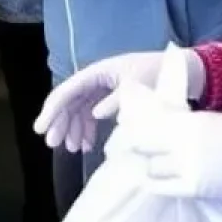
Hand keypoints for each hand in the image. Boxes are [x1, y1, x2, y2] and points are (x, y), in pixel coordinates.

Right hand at [33, 49, 205, 152]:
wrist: (180, 73)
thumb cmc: (158, 75)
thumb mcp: (138, 87)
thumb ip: (116, 101)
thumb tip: (94, 115)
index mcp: (97, 73)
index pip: (67, 91)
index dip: (52, 111)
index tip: (41, 129)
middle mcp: (94, 80)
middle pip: (69, 102)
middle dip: (60, 124)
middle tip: (53, 144)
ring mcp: (100, 89)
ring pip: (77, 110)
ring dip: (73, 129)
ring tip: (73, 149)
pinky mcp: (108, 98)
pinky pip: (90, 114)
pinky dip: (87, 130)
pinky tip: (87, 145)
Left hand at [106, 103, 221, 206]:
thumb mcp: (211, 120)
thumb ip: (182, 123)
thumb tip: (155, 128)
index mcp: (189, 121)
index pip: (147, 124)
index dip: (135, 128)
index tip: (130, 131)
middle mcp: (184, 142)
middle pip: (142, 145)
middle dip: (137, 148)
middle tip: (135, 151)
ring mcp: (188, 167)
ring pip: (151, 167)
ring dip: (150, 166)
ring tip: (153, 166)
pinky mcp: (194, 189)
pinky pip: (161, 187)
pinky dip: (154, 183)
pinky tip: (154, 181)